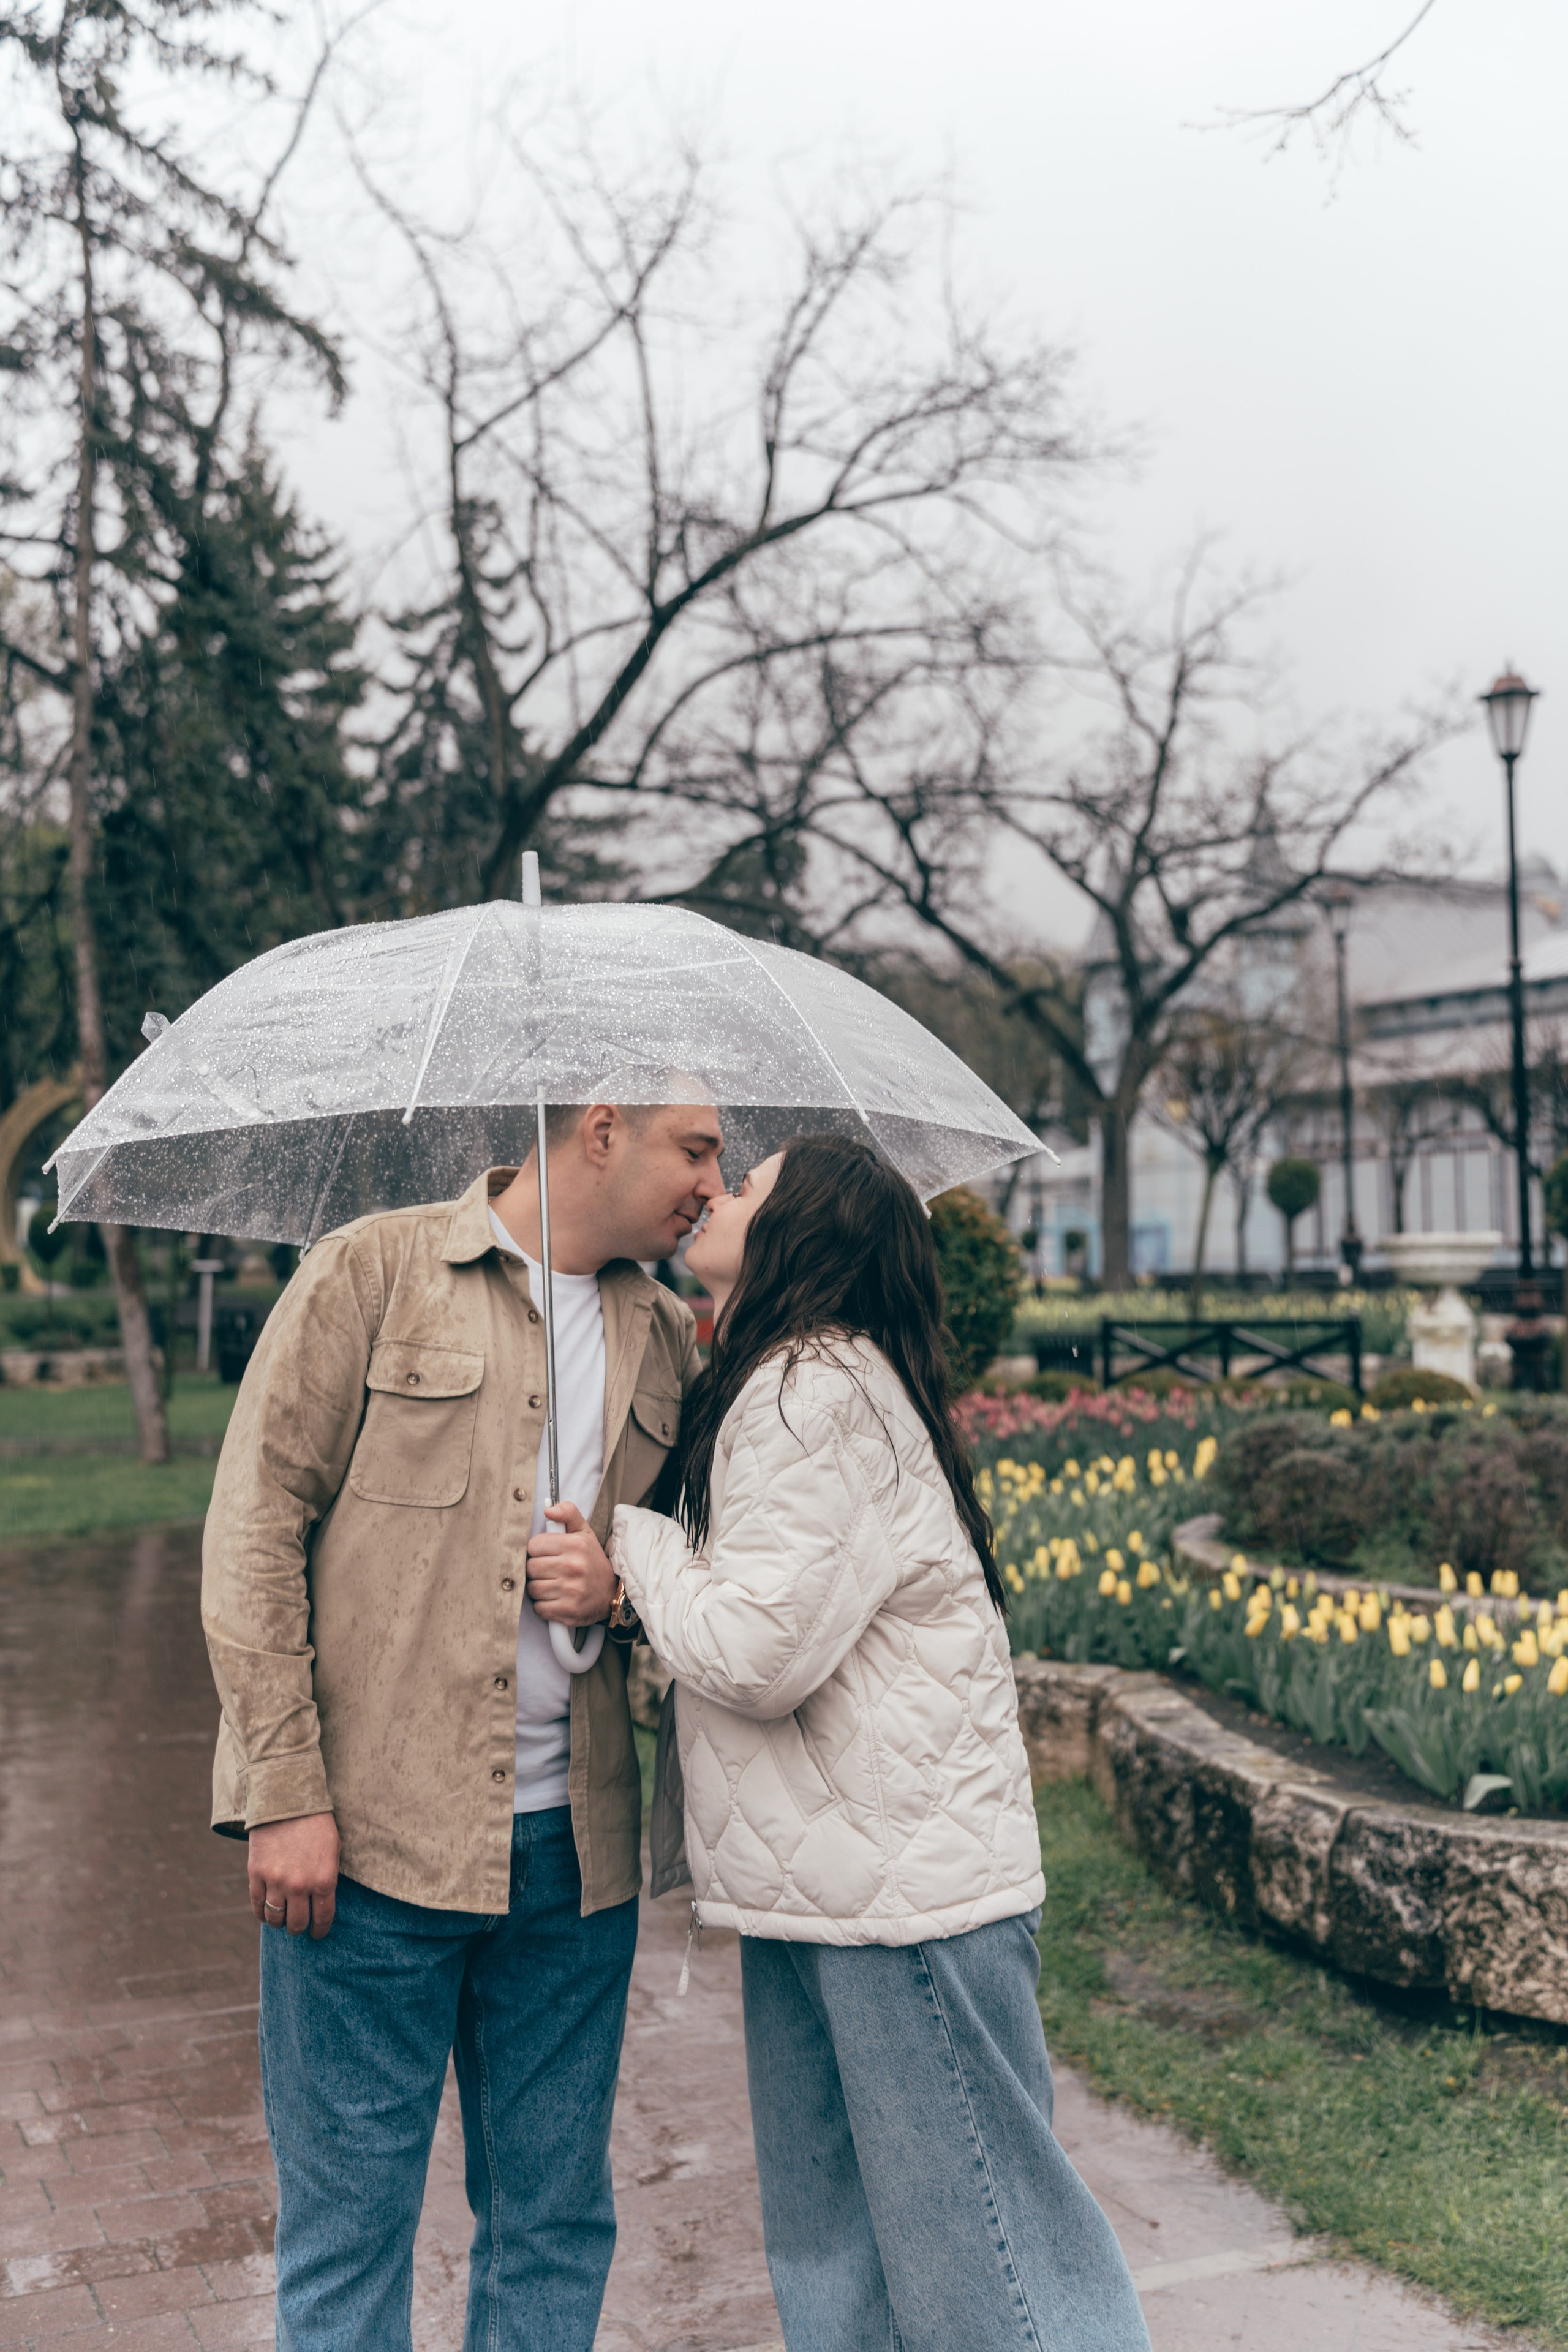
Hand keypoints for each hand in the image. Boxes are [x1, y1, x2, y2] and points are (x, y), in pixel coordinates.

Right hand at [249, 1811, 339, 1938]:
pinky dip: (262, 1914)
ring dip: (279, 1923)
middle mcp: (300, 1886)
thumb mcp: (333, 1851)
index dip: (320, 1930)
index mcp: (324, 1880)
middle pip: (297, 1924)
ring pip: (275, 1919)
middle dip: (299, 1929)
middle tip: (299, 1927)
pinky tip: (266, 1913)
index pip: (323, 1919)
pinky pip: (258, 1906)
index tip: (317, 1933)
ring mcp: (276, 1881)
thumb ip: (327, 1880)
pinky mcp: (256, 1874)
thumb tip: (322, 1906)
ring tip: (282, 1920)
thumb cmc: (316, 1825)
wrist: (288, 1801)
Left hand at [526, 1501, 616, 1625]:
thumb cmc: (591, 1561)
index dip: (537, 1550)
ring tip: (552, 1585)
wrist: (610, 1594)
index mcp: (575, 1545)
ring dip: (539, 1588)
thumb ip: (567, 1513)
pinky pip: (539, 1608)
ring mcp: (571, 1591)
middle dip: (536, 1570)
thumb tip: (548, 1510)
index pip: (533, 1546)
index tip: (547, 1554)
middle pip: (531, 1568)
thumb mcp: (583, 1532)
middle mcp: (573, 1567)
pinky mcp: (568, 1612)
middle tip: (549, 1571)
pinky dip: (544, 1606)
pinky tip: (555, 1599)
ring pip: (533, 1589)